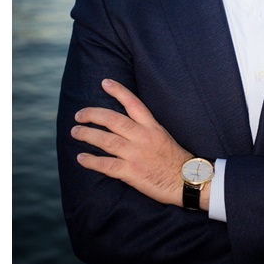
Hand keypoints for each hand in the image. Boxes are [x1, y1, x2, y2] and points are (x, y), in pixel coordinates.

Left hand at [71, 79, 192, 206]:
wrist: (187, 181)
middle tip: (78, 115)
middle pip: (112, 120)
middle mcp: (142, 137)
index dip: (118, 91)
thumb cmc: (175, 160)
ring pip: (106, 140)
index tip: (104, 82)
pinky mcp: (132, 172)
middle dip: (92, 115)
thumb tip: (126, 124)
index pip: (133, 103)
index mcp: (152, 126)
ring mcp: (136, 154)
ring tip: (75, 132)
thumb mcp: (163, 136)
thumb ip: (146, 129)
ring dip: (87, 135)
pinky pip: (106, 165)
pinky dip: (91, 161)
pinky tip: (81, 158)